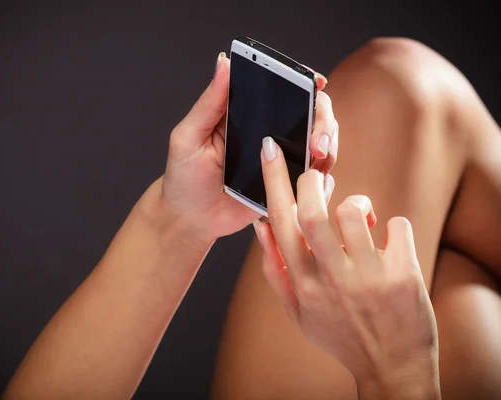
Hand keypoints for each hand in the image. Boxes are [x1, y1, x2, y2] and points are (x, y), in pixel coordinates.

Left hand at [161, 52, 333, 240]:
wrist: (191, 220)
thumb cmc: (184, 178)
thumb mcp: (188, 137)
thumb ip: (209, 103)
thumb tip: (223, 63)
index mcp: (247, 114)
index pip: (283, 89)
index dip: (304, 83)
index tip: (316, 83)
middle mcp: (268, 133)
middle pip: (311, 113)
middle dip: (323, 118)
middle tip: (317, 136)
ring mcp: (280, 160)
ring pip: (319, 143)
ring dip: (327, 144)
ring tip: (317, 155)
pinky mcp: (285, 186)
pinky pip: (313, 177)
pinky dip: (323, 175)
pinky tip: (317, 178)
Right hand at [254, 142, 439, 397]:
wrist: (391, 368)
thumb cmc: (341, 335)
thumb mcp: (298, 310)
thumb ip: (274, 269)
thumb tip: (260, 227)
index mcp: (303, 283)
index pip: (281, 222)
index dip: (273, 181)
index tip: (270, 149)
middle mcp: (332, 278)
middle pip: (315, 211)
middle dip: (312, 181)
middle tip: (317, 176)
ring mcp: (369, 278)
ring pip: (354, 212)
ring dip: (358, 204)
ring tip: (362, 220)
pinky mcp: (403, 277)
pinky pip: (397, 225)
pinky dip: (393, 226)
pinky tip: (389, 243)